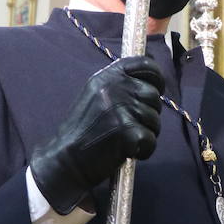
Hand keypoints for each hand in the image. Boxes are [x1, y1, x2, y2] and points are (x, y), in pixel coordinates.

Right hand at [29, 56, 164, 214]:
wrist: (67, 159)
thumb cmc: (84, 131)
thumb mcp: (97, 96)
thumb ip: (121, 85)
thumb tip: (152, 82)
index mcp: (107, 76)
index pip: (145, 64)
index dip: (156, 77)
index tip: (157, 89)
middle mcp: (115, 88)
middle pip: (153, 96)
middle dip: (149, 114)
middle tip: (129, 127)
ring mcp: (121, 108)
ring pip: (155, 120)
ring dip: (145, 133)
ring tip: (123, 140)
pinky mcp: (127, 131)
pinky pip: (151, 140)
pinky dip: (143, 150)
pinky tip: (125, 152)